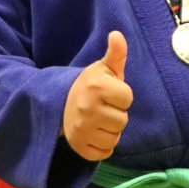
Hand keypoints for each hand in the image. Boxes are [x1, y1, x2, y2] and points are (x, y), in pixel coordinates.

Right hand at [62, 31, 133, 160]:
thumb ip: (116, 54)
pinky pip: (104, 153)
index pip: (128, 98)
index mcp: (96, 86)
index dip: (122, 95)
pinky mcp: (78, 146)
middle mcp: (87, 108)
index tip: (110, 92)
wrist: (60, 102)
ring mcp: (81, 129)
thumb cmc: (90, 84)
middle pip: (122, 121)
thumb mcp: (103, 68)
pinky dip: (102, 146)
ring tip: (99, 120)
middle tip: (103, 107)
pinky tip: (95, 133)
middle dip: (116, 114)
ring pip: (114, 138)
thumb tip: (117, 34)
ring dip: (110, 131)